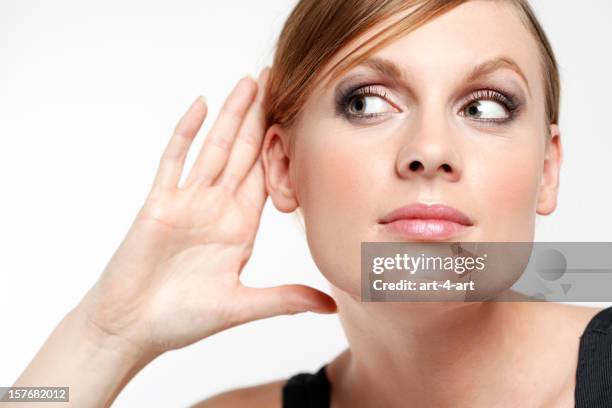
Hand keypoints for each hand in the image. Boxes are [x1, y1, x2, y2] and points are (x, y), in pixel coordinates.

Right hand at [78, 68, 336, 355]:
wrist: (131, 328)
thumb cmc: (181, 320)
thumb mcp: (241, 306)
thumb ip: (285, 299)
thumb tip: (331, 305)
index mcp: (240, 228)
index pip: (267, 177)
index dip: (283, 147)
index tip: (302, 117)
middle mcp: (217, 208)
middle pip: (244, 153)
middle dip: (261, 117)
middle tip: (279, 80)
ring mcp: (188, 201)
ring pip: (214, 148)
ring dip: (231, 115)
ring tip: (249, 82)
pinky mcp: (159, 201)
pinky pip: (174, 160)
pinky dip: (186, 132)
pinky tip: (201, 105)